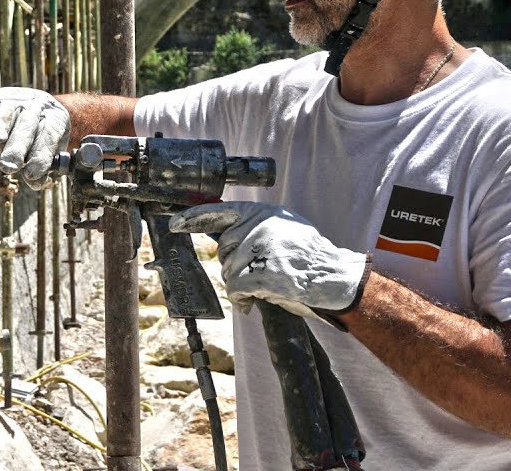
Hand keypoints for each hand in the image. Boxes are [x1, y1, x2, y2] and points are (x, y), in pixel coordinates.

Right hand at [0, 87, 69, 189]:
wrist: (39, 104)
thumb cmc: (41, 136)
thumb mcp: (47, 149)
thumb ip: (41, 166)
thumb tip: (36, 183)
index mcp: (52, 119)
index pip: (48, 137)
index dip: (40, 156)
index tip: (31, 175)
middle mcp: (34, 107)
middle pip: (26, 125)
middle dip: (17, 146)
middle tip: (10, 165)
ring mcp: (13, 101)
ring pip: (5, 111)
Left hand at [169, 202, 370, 318]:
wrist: (335, 277)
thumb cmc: (307, 258)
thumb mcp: (283, 228)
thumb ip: (254, 228)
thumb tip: (222, 236)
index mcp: (263, 212)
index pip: (219, 211)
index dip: (193, 218)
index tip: (174, 224)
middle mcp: (260, 225)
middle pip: (223, 250)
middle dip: (235, 265)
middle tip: (261, 272)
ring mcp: (261, 248)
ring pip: (228, 272)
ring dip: (242, 285)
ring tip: (269, 283)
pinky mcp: (263, 273)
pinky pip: (236, 289)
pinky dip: (244, 298)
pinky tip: (260, 298)